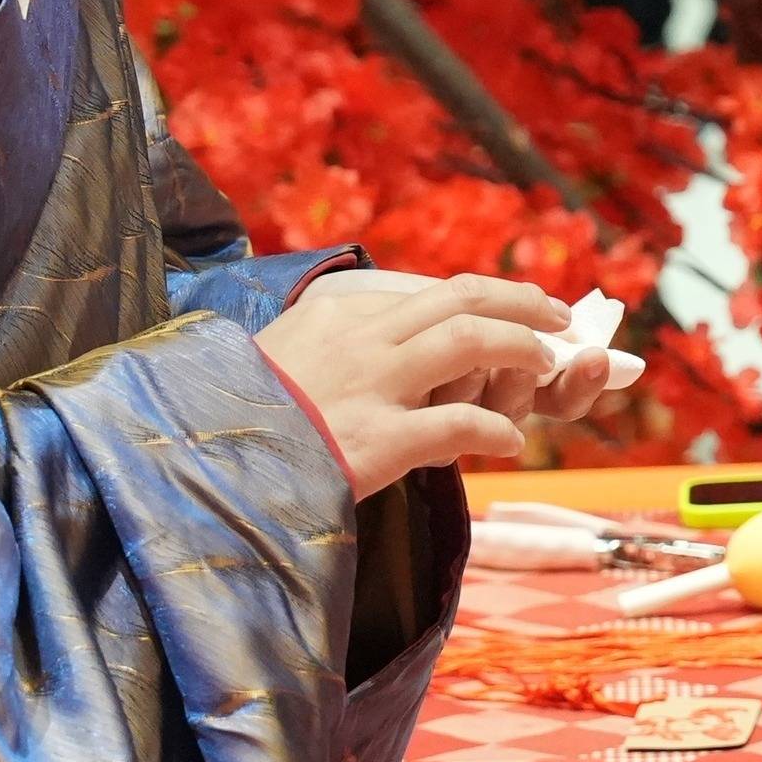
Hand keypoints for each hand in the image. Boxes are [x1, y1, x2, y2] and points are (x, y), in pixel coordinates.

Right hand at [257, 271, 640, 496]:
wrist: (203, 467)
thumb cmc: (238, 420)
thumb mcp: (274, 358)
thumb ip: (324, 340)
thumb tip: (370, 333)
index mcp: (337, 315)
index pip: (429, 294)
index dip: (484, 300)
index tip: (512, 310)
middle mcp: (360, 339)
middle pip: (463, 297)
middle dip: (523, 301)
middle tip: (558, 317)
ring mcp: (372, 387)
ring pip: (473, 341)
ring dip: (522, 350)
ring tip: (544, 367)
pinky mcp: (379, 440)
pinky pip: (462, 426)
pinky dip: (497, 431)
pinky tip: (508, 444)